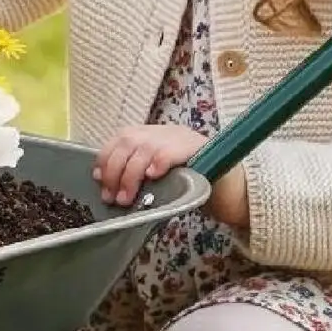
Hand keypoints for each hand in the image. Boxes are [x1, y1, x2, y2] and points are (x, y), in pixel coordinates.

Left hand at [91, 122, 249, 230]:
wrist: (232, 187)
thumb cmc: (192, 184)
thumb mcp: (161, 176)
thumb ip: (138, 175)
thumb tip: (108, 188)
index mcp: (154, 135)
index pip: (121, 137)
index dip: (106, 156)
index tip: (98, 178)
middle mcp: (165, 132)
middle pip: (129, 141)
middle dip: (114, 170)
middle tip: (110, 196)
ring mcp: (182, 138)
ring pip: (146, 148)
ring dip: (130, 175)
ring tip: (126, 198)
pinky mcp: (200, 148)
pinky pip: (174, 150)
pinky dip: (159, 161)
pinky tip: (152, 175)